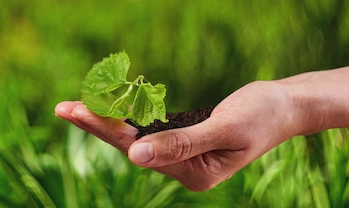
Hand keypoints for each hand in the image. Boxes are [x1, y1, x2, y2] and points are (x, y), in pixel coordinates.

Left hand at [55, 81, 303, 190]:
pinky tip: (109, 107)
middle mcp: (183, 169)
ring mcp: (183, 157)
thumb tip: (136, 155)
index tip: (77, 110)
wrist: (286, 107)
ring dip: (108, 120)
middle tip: (63, 108)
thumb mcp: (224, 129)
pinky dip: (129, 116)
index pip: (139, 150)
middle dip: (97, 125)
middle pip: (130, 146)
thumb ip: (181, 143)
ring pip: (136, 138)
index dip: (107, 129)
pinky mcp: (184, 141)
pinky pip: (149, 129)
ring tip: (75, 106)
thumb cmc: (261, 116)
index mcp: (193, 173)